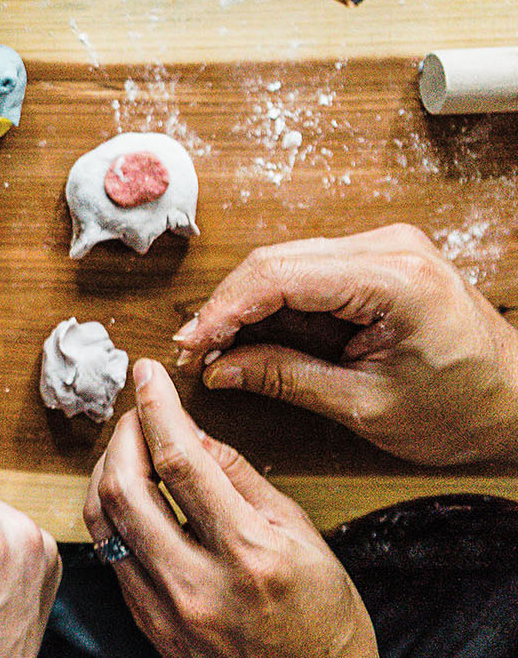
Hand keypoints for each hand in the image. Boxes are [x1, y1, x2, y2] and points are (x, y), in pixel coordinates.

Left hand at [85, 360, 444, 657]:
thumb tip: (191, 432)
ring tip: (124, 446)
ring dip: (103, 470)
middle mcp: (198, 582)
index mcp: (250, 554)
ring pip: (102, 520)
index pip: (180, 460)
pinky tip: (126, 494)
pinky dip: (110, 514)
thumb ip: (243, 480)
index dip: (156, 408)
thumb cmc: (325, 623)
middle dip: (120, 434)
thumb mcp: (305, 538)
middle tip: (132, 410)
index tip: (146, 375)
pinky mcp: (146, 625)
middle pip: (123, 486)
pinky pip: (111, 554)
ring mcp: (164, 608)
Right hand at [173, 224, 517, 464]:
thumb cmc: (466, 408)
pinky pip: (308, 272)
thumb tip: (222, 367)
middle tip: (194, 352)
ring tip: (217, 351)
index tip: (192, 344)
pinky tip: (253, 336)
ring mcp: (386, 249)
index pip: (279, 275)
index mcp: (394, 280)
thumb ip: (286, 378)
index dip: (223, 310)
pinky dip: (275, 305)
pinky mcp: (380, 260)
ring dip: (246, 307)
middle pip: (275, 262)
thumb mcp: (366, 406)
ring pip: (285, 264)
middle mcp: (391, 248)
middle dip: (226, 309)